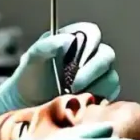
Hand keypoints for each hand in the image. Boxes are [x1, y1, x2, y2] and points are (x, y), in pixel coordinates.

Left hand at [0, 26, 119, 114]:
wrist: (28, 106)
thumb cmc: (29, 79)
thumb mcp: (31, 61)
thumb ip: (45, 46)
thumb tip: (67, 39)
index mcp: (74, 40)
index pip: (92, 33)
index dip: (89, 44)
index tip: (77, 61)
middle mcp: (90, 56)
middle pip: (106, 55)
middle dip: (92, 71)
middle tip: (73, 86)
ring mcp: (98, 76)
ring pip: (111, 77)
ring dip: (95, 88)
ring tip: (72, 97)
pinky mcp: (102, 95)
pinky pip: (110, 95)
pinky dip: (97, 100)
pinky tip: (81, 105)